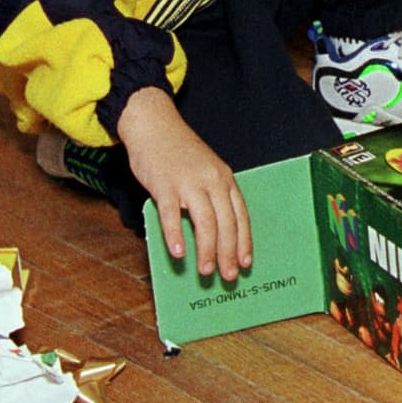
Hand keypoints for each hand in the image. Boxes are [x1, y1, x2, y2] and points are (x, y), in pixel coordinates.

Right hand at [117, 88, 251, 279]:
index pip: (240, 215)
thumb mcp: (205, 170)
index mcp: (225, 178)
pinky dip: (176, 235)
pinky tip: (179, 253)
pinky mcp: (165, 186)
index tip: (246, 263)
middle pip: (226, 223)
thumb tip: (214, 233)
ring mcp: (189, 183)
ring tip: (206, 271)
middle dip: (228, 253)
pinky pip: (172, 215)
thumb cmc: (179, 152)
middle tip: (228, 276)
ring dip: (207, 250)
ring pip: (205, 222)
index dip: (244, 241)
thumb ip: (210, 197)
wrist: (155, 126)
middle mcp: (212, 181)